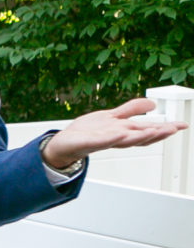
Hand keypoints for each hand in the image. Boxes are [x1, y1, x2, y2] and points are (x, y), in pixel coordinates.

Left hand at [41, 97, 187, 173]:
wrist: (64, 143)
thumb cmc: (88, 131)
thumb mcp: (112, 116)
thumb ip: (131, 110)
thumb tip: (153, 104)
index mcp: (124, 131)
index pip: (148, 129)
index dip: (165, 127)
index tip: (182, 125)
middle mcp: (117, 137)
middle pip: (140, 135)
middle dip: (158, 132)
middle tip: (174, 129)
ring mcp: (103, 140)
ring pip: (125, 140)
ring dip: (140, 136)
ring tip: (154, 131)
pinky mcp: (89, 142)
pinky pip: (101, 141)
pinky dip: (110, 139)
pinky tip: (119, 134)